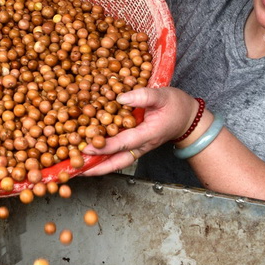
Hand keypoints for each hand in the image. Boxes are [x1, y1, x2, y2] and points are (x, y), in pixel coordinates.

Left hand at [80, 87, 200, 175]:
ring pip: (116, 161)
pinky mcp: (135, 146)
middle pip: (117, 162)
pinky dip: (103, 156)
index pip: (124, 143)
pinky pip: (118, 154)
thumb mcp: (163, 95)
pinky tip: (89, 154)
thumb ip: (143, 96)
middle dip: (97, 167)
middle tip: (77, 169)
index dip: (104, 146)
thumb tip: (120, 97)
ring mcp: (138, 148)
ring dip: (98, 165)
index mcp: (149, 134)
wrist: (188, 119)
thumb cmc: (176, 106)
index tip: (86, 147)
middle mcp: (142, 146)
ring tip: (78, 166)